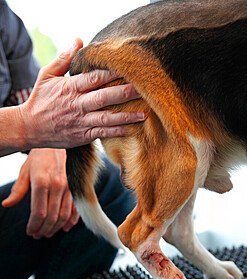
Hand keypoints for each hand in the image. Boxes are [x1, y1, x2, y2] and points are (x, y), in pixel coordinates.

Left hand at [2, 148, 78, 238]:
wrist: (59, 145)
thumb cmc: (39, 157)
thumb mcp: (25, 171)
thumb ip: (18, 190)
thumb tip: (7, 204)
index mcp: (42, 181)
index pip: (38, 212)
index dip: (34, 225)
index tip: (29, 232)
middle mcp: (57, 185)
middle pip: (52, 216)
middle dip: (44, 229)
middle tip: (37, 235)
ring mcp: (69, 188)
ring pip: (64, 215)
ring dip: (55, 228)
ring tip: (47, 233)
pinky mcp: (76, 189)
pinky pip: (75, 210)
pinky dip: (71, 221)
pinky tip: (64, 228)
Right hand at [19, 38, 143, 149]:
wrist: (30, 127)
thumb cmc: (40, 99)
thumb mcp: (47, 75)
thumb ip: (64, 59)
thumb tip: (79, 40)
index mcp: (70, 88)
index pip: (94, 78)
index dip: (112, 72)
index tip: (129, 68)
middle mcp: (77, 105)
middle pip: (104, 97)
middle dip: (125, 92)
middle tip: (143, 88)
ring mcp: (81, 122)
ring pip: (107, 118)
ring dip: (126, 116)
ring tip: (143, 114)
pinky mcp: (82, 135)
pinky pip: (102, 133)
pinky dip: (116, 132)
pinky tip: (130, 129)